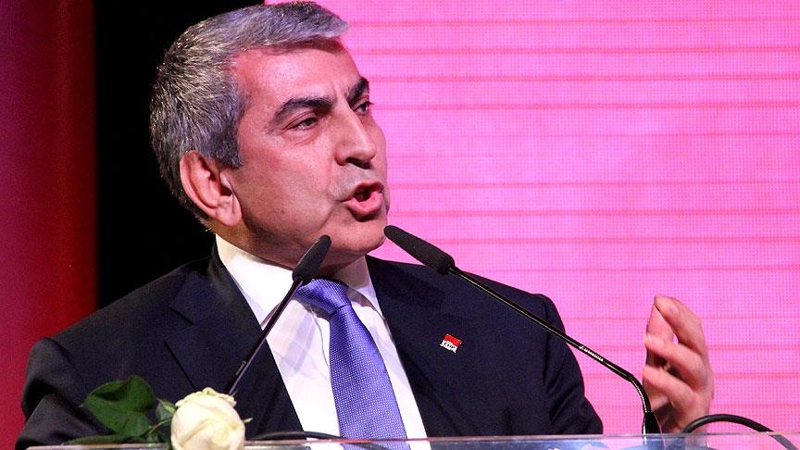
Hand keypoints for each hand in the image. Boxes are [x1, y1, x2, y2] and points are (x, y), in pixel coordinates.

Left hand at [642, 295, 713, 432]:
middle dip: (681, 320)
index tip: (660, 298)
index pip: (694, 328)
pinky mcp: (693, 412)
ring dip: (672, 349)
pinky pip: (681, 394)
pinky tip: (647, 372)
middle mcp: (702, 372)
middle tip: (662, 304)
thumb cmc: (667, 400)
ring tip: (648, 339)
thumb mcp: (657, 365)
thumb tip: (657, 305)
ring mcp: (700, 392)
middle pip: (697, 341)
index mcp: (695, 358)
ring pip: (694, 365)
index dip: (680, 312)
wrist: (671, 437)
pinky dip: (665, 381)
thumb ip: (658, 338)